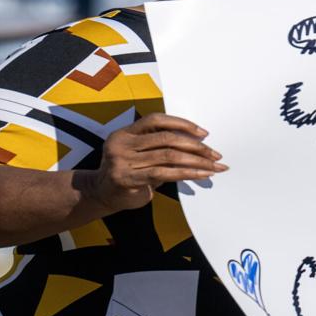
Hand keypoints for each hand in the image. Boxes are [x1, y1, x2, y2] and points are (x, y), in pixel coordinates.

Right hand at [85, 113, 225, 211]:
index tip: (203, 133)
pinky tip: (202, 174)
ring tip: (214, 166)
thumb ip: (161, 149)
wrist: (100, 195)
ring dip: (196, 161)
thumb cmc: (127, 175)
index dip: (181, 124)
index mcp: (125, 133)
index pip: (155, 120)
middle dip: (195, 146)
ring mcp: (122, 160)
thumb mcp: (140, 157)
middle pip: (166, 138)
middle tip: (215, 154)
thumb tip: (197, 147)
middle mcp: (121, 143)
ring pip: (168, 156)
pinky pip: (163, 173)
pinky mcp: (127, 178)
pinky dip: (187, 173)